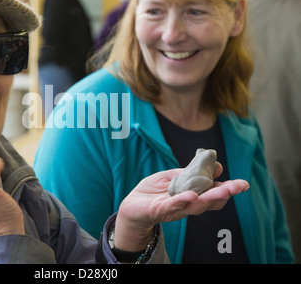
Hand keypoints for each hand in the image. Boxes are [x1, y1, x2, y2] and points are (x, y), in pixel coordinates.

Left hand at [114, 164, 248, 250]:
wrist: (132, 206)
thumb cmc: (154, 191)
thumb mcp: (174, 177)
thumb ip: (192, 172)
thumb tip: (215, 164)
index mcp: (193, 195)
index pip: (214, 193)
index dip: (228, 188)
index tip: (242, 183)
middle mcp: (188, 205)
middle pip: (210, 201)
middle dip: (225, 193)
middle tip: (240, 186)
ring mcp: (175, 209)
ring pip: (195, 205)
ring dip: (210, 197)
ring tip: (224, 191)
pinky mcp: (159, 210)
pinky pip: (172, 206)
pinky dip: (183, 200)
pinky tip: (191, 195)